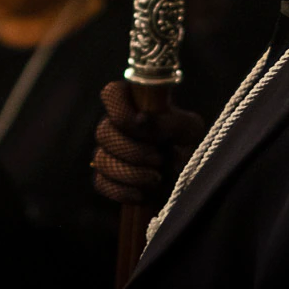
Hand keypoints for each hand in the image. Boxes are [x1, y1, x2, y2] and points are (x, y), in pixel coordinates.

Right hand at [91, 80, 204, 205]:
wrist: (188, 180)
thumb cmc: (188, 146)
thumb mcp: (189, 129)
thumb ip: (168, 121)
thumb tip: (142, 119)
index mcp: (134, 106)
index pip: (111, 94)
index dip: (121, 110)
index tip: (141, 122)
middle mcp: (115, 126)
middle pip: (103, 132)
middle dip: (132, 151)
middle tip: (158, 159)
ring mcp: (107, 152)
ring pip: (100, 159)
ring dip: (131, 173)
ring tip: (156, 178)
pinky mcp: (105, 178)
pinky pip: (100, 182)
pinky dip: (122, 191)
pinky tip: (142, 194)